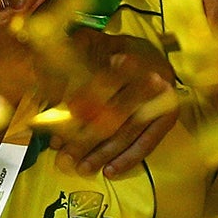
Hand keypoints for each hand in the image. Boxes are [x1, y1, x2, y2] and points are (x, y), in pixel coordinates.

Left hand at [49, 31, 179, 177]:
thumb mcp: (92, 45)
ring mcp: (160, 100)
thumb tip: (49, 88)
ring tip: (82, 168)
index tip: (60, 126)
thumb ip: (71, 60)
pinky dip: (128, 159)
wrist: (153, 57)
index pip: (100, 88)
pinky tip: (109, 171)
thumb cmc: (114, 54)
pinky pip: (147, 143)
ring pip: (127, 132)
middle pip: (113, 115)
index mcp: (127, 60)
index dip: (79, 108)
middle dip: (86, 140)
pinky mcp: (167, 117)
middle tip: (64, 158)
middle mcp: (148, 79)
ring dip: (103, 154)